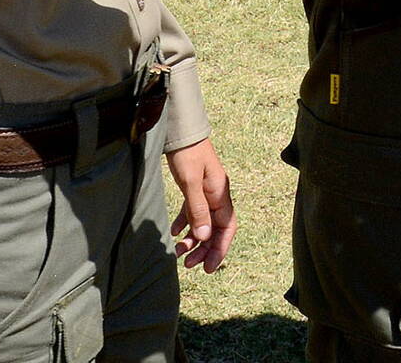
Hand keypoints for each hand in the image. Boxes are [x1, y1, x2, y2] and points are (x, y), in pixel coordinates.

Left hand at [166, 139, 236, 272]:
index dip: (220, 249)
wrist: (181, 132)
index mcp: (221, 194)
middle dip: (204, 249)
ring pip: (204, 223)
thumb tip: (205, 236)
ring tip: (178, 252)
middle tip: (189, 264)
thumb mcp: (191, 182)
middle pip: (215, 229)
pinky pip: (193, 212)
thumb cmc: (187, 154)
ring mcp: (206, 191)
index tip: (208, 267)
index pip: (227, 228)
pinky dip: (185, 224)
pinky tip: (174, 232)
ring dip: (193, 239)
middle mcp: (217, 195)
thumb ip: (198, 209)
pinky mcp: (195, 188)